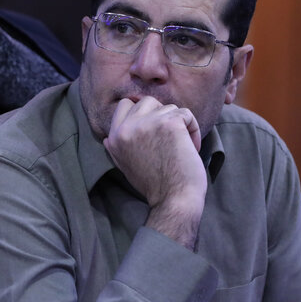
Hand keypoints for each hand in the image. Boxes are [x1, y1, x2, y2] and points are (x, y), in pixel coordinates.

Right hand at [103, 96, 207, 248]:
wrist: (174, 199)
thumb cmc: (154, 186)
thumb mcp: (125, 166)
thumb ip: (117, 149)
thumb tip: (108, 138)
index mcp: (114, 137)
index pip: (125, 105)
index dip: (143, 114)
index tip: (155, 130)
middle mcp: (127, 127)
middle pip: (147, 102)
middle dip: (162, 116)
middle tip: (170, 138)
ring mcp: (148, 123)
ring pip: (169, 107)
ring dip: (180, 124)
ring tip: (181, 146)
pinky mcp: (170, 123)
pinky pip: (186, 113)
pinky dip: (193, 129)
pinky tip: (191, 147)